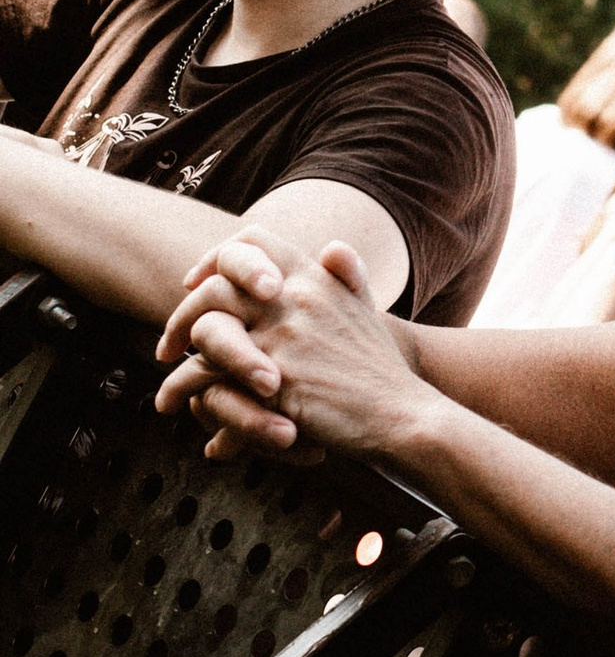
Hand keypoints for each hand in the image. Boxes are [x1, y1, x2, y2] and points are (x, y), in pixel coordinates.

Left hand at [154, 239, 422, 462]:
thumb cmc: (381, 370)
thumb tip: (333, 247)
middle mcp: (296, 300)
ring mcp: (284, 338)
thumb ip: (347, 277)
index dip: (217, 257)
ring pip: (207, 330)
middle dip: (184, 313)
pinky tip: (188, 409)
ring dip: (179, 354)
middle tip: (170, 342)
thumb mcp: (367, 312)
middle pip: (216, 285)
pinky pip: (215, 378)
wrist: (402, 415)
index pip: (253, 241)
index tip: (196, 282)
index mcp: (315, 279)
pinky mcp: (275, 380)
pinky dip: (193, 393)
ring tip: (169, 377)